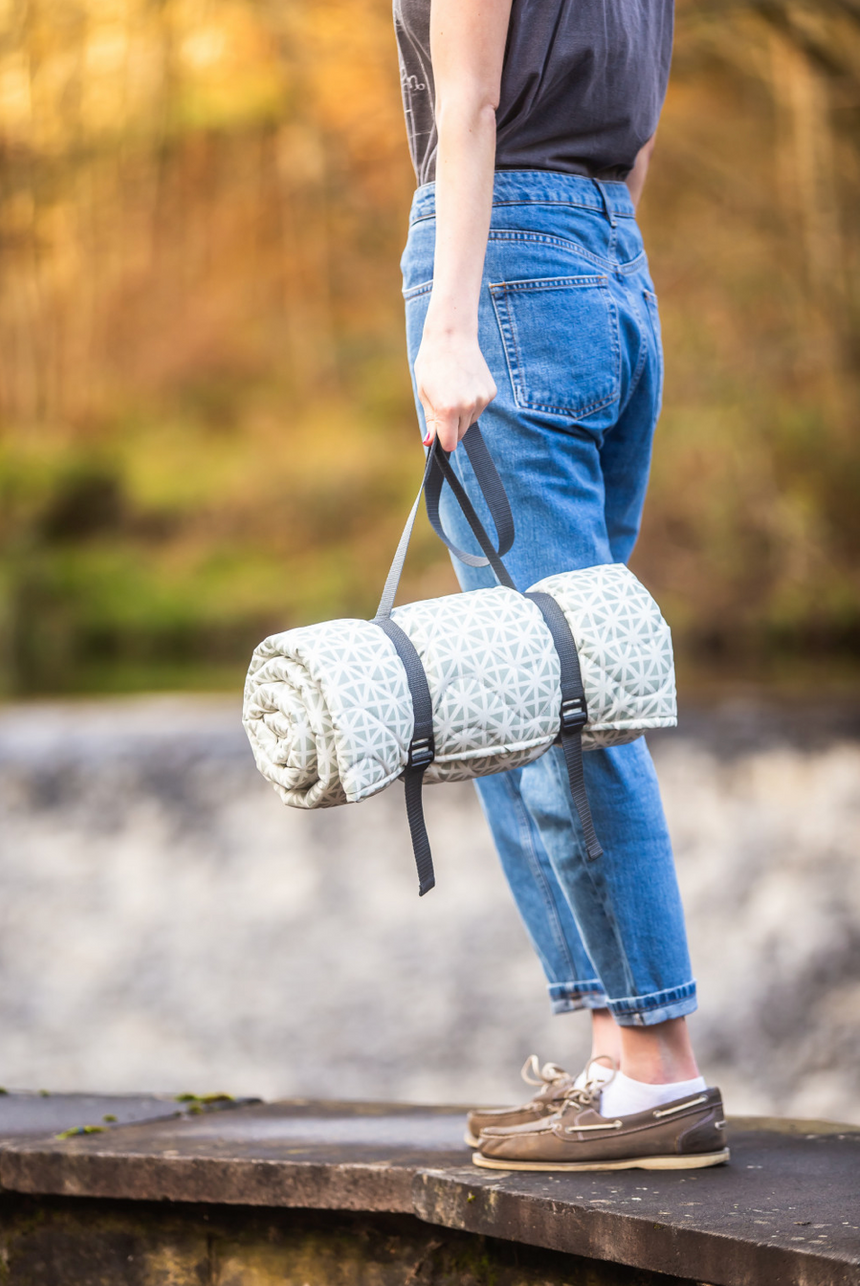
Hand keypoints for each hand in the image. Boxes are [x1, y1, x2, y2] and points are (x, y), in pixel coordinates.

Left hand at [414, 328, 496, 452]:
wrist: (451, 337)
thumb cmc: (432, 364)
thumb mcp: (424, 393)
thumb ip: (431, 420)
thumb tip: (431, 443)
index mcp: (448, 409)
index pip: (450, 443)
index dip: (442, 441)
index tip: (438, 434)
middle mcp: (468, 406)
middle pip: (460, 434)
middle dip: (451, 427)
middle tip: (442, 404)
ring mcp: (482, 399)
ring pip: (471, 421)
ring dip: (462, 415)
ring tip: (453, 391)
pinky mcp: (490, 392)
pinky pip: (479, 408)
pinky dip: (472, 403)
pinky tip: (464, 385)